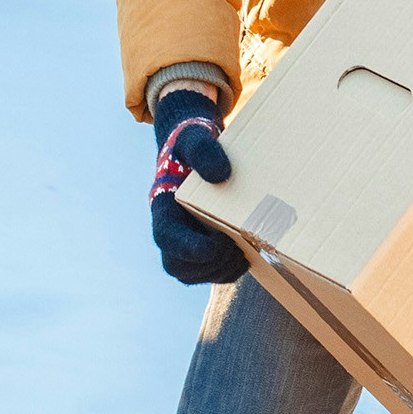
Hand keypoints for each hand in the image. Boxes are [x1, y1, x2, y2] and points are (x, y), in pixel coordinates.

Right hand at [148, 85, 250, 286]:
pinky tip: (249, 254)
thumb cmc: (192, 144)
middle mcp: (169, 230)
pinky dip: (229, 269)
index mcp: (163, 207)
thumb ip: (204, 152)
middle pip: (177, 265)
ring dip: (220, 270)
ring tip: (244, 253)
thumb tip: (220, 175)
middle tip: (236, 247)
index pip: (167, 237)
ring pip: (193, 274)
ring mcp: (184, 242)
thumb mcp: (196, 139)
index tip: (217, 244)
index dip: (188, 247)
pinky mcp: (201, 247)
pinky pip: (209, 272)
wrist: (194, 150)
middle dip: (209, 264)